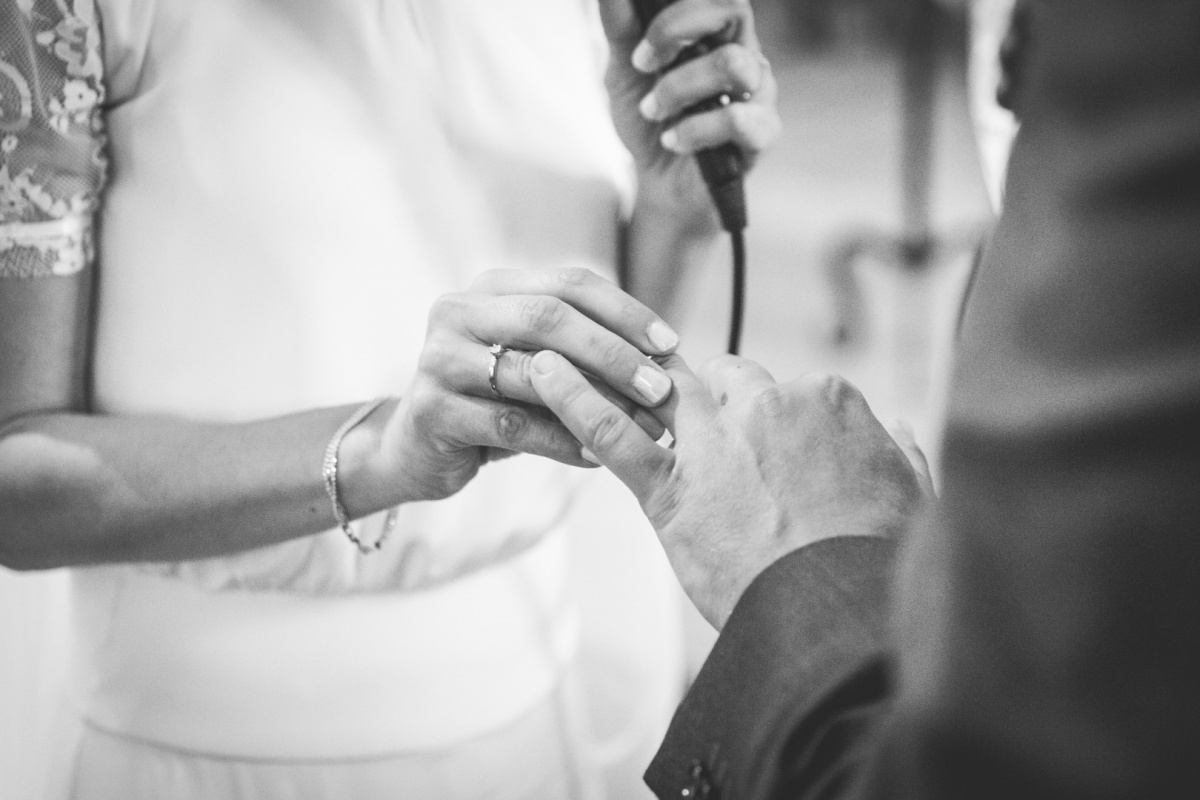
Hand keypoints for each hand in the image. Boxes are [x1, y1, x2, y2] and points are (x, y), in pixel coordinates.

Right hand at [361, 269, 675, 504]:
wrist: (416, 449)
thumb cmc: (491, 401)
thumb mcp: (533, 360)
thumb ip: (580, 344)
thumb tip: (664, 354)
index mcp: (490, 287)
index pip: (569, 283)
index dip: (625, 311)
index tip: (671, 344)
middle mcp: (458, 310)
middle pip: (549, 318)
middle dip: (613, 353)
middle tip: (661, 387)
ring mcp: (439, 358)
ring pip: (532, 374)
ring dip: (595, 402)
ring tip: (641, 426)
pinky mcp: (433, 410)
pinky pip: (512, 425)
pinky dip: (560, 441)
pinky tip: (597, 456)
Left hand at [529, 351, 926, 628]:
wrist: (841, 615)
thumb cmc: (881, 561)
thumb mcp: (911, 496)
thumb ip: (900, 452)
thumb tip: (900, 427)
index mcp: (829, 401)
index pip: (786, 385)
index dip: (769, 411)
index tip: (766, 436)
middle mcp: (769, 405)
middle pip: (726, 378)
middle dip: (708, 393)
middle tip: (692, 417)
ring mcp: (716, 441)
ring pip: (665, 387)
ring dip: (624, 371)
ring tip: (581, 354)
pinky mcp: (672, 488)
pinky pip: (613, 433)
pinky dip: (573, 401)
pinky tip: (543, 375)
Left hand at [597, 0, 781, 219]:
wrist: (659, 182)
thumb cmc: (650, 122)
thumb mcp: (624, 74)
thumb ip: (621, 30)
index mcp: (714, 32)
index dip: (674, 13)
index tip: (637, 47)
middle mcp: (743, 53)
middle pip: (735, 9)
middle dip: (676, 30)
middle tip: (643, 65)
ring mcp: (758, 92)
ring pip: (733, 64)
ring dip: (679, 88)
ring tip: (653, 112)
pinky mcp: (763, 133)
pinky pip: (740, 119)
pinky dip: (696, 129)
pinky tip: (674, 140)